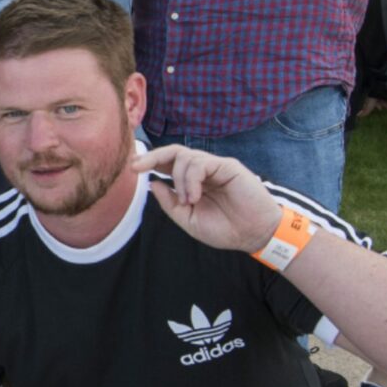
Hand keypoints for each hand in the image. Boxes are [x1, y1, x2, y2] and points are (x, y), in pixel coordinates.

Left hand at [136, 143, 287, 253]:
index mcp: (193, 182)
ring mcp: (216, 166)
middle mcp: (203, 170)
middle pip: (174, 152)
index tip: (132, 168)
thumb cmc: (225, 228)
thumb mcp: (189, 220)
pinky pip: (200, 163)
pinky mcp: (227, 166)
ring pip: (185, 157)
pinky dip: (191, 179)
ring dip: (179, 180)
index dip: (150, 162)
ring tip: (189, 201)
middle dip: (152, 156)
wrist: (254, 234)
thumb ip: (170, 203)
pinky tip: (195, 196)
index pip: (168, 164)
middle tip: (136, 166)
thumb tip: (152, 184)